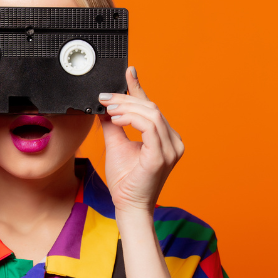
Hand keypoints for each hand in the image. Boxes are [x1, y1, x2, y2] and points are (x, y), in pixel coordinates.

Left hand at [98, 66, 184, 215]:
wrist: (128, 206)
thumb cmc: (125, 181)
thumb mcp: (116, 144)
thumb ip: (113, 124)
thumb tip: (104, 105)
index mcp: (165, 138)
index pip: (151, 107)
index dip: (138, 88)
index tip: (128, 72)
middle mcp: (173, 141)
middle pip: (151, 107)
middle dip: (126, 98)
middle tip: (104, 98)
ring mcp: (171, 149)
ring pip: (151, 113)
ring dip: (126, 108)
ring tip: (108, 110)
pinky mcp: (162, 156)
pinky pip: (150, 127)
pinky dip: (131, 119)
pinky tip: (116, 120)